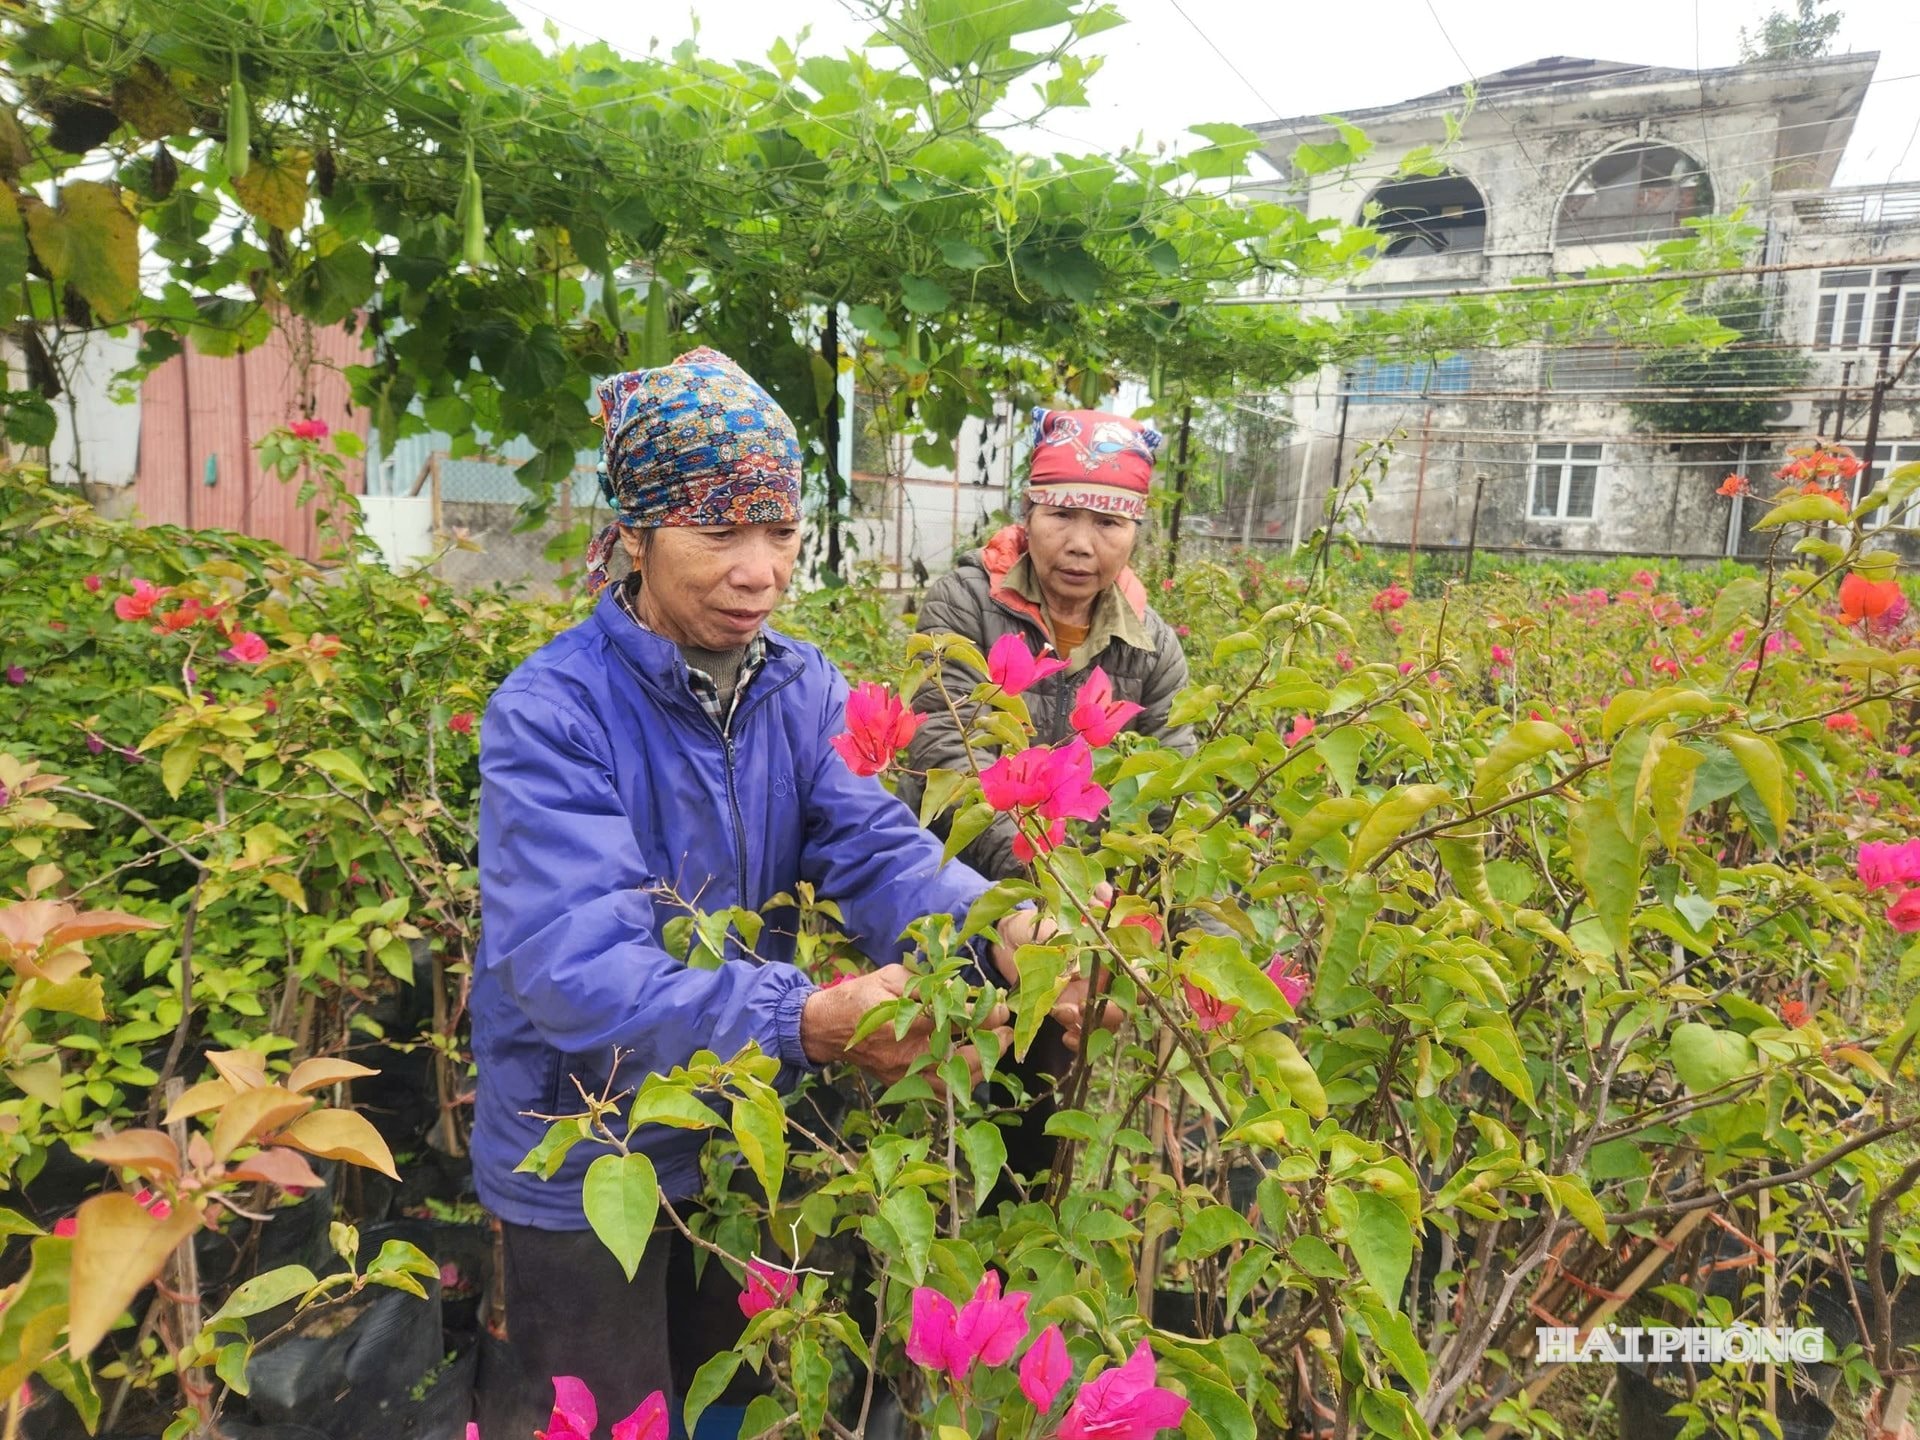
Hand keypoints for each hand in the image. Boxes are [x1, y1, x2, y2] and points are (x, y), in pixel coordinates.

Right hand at [799, 965, 1011, 1089]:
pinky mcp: (902, 1085)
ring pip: (953, 1082)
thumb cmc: (859, 996)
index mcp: (902, 1025)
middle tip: (1007, 1030)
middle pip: (961, 1058)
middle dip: (991, 1045)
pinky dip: (960, 1081)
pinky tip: (974, 1065)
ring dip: (981, 1066)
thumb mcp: (890, 978)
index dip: (983, 1016)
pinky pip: (938, 1091)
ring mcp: (903, 1075)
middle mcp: (905, 1056)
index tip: (1001, 1007)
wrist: (827, 1028)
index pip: (954, 1023)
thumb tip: (959, 990)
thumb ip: (925, 985)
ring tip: (997, 1047)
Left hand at [991, 882, 1121, 1049]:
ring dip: (1091, 1026)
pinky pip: (1082, 1034)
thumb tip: (1096, 922)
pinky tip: (1066, 1037)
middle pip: (1124, 1005)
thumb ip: (1076, 924)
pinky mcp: (1067, 1013)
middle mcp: (1101, 980)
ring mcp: (1085, 998)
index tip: (1123, 990)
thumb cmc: (1036, 924)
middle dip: (1112, 1012)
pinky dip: (1078, 1040)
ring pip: (1105, 1024)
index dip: (1138, 986)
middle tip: (1085, 1006)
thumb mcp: (1055, 921)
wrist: (1007, 940)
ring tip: (1065, 1014)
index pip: (1136, 975)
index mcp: (1107, 957)